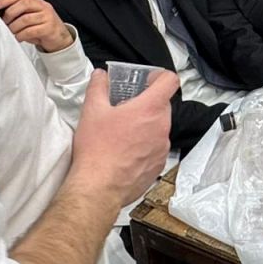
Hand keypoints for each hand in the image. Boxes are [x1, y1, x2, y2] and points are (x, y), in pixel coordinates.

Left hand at [0, 0, 73, 52]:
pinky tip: (18, 38)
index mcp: (37, 1)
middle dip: (10, 13)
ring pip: (26, 19)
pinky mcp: (49, 28)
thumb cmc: (40, 27)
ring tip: (10, 32)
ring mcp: (47, 17)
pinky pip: (30, 31)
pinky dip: (20, 35)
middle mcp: (43, 6)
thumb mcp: (30, 16)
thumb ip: (19, 12)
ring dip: (14, 27)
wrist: (59, 38)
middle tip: (4, 23)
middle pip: (24, 4)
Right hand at [69, 69, 176, 206]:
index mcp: (150, 108)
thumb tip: (100, 76)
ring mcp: (163, 147)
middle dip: (147, 103)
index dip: (161, 76)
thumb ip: (98, 87)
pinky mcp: (159, 164)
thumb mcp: (92, 111)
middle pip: (163, 105)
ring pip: (159, 127)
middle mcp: (162, 126)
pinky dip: (145, 145)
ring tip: (123, 133)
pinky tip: (126, 151)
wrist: (99, 187)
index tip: (149, 80)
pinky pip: (156, 148)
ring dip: (146, 126)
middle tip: (127, 108)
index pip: (170, 81)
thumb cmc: (97, 149)